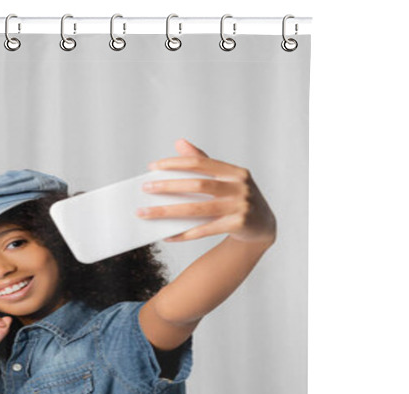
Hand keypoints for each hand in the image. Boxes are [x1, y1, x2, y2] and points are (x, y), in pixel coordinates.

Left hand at [139, 138, 275, 245]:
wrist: (263, 227)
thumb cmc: (238, 199)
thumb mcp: (227, 179)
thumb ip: (204, 161)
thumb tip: (179, 143)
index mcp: (234, 172)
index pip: (199, 163)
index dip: (175, 163)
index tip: (152, 167)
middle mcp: (239, 187)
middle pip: (197, 185)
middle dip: (168, 186)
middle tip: (146, 188)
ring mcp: (240, 207)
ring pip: (196, 209)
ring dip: (168, 211)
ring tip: (147, 213)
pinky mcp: (237, 225)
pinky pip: (204, 230)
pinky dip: (184, 234)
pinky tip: (167, 235)